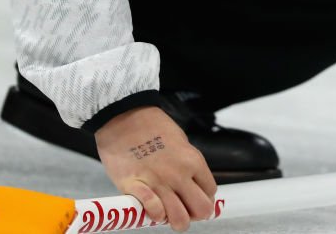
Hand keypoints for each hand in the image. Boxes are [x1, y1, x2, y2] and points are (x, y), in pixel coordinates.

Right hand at [95, 106, 216, 231]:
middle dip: (194, 214)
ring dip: (175, 220)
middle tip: (183, 209)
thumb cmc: (153, 126)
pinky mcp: (136, 187)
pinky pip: (154, 211)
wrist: (124, 116)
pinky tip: (152, 209)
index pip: (210, 192)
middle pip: (201, 209)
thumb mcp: (181, 142)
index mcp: (194, 161)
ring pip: (179, 218)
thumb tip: (193, 185)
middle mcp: (180, 175)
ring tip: (167, 213)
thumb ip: (188, 165)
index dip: (203, 199)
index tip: (194, 199)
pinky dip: (155, 215)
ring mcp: (159, 182)